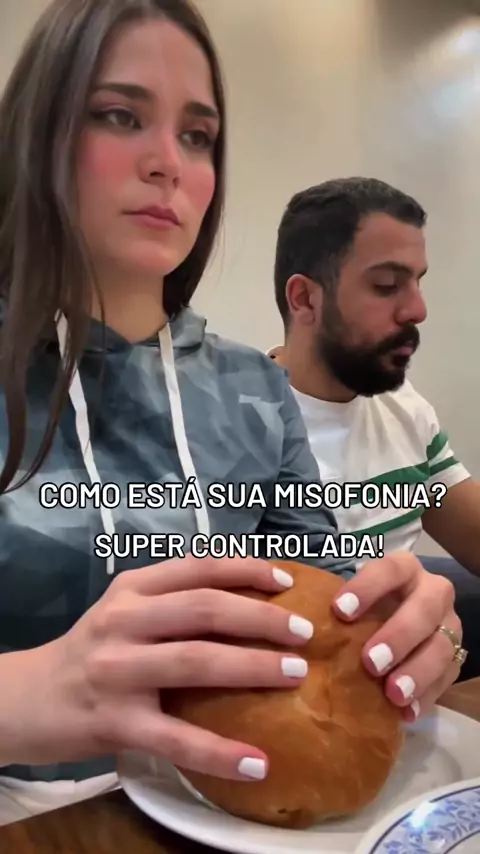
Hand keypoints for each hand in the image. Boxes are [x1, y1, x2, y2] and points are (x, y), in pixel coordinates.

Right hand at [32, 556, 312, 780]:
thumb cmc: (90, 651)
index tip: (288, 580)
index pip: (199, 568)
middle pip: (205, 609)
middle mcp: (124, 621)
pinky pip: (176, 737)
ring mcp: (118, 671)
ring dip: (253, 667)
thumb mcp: (123, 610)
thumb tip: (249, 603)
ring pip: (196, 662)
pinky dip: (220, 751)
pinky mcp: (115, 723)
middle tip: (305, 633)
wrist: (26, 699)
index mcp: (132, 589)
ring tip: (297, 675)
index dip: (247, 570)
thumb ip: (171, 602)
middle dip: (262, 619)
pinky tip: (256, 763)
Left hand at [331, 552, 461, 721]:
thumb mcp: (352, 597)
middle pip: (424, 608)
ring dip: (418, 671)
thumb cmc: (364, 609)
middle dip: (399, 635)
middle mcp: (432, 591)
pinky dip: (427, 696)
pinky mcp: (454, 657)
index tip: (340, 611)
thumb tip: (288, 620)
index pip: (390, 569)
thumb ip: (332, 605)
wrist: (397, 624)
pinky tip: (405, 712)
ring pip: (442, 645)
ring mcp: (448, 625)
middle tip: (370, 662)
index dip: (367, 588)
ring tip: (392, 694)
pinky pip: (448, 678)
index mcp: (404, 569)